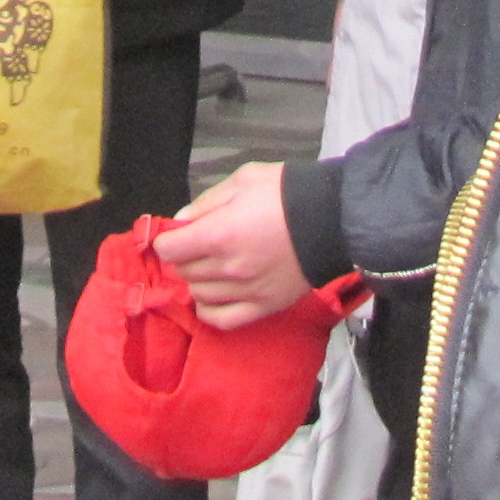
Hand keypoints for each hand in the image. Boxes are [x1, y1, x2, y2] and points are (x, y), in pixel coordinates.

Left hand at [154, 161, 309, 328]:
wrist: (331, 218)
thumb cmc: (285, 193)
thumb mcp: (243, 180)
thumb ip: (207, 202)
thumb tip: (181, 221)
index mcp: (220, 234)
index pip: (169, 250)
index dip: (168, 239)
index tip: (178, 233)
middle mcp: (229, 268)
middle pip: (184, 271)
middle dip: (186, 256)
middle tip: (200, 243)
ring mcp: (246, 291)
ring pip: (199, 294)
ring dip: (199, 279)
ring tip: (213, 265)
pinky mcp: (263, 306)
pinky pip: (222, 319)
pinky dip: (209, 310)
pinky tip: (212, 296)